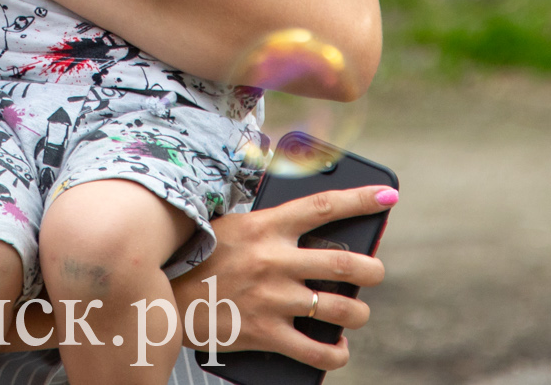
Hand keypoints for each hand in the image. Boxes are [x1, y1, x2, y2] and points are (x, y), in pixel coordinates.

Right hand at [172, 184, 395, 368]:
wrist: (162, 301)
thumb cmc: (195, 259)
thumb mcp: (225, 227)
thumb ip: (262, 225)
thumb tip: (301, 225)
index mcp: (265, 227)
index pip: (322, 206)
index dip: (359, 198)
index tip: (388, 196)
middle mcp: (275, 261)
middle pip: (347, 264)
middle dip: (373, 270)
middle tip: (375, 272)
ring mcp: (274, 299)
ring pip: (343, 309)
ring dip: (358, 313)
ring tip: (354, 313)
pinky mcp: (268, 333)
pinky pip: (320, 351)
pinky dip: (337, 353)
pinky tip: (337, 348)